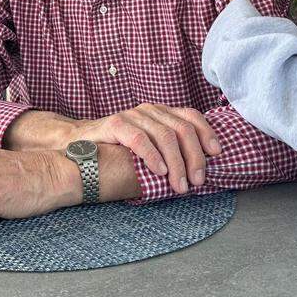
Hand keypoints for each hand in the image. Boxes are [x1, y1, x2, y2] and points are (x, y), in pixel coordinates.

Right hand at [73, 103, 219, 194]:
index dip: (207, 134)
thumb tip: (200, 169)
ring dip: (177, 163)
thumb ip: (170, 151)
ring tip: (180, 185)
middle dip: (194, 157)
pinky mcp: (115, 124)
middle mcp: (149, 110)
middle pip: (182, 129)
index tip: (216, 155)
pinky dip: (153, 156)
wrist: (79, 147)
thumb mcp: (150, 148)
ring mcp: (132, 115)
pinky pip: (139, 139)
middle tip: (197, 181)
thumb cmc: (119, 152)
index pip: (191, 116)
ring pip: (165, 135)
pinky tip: (160, 172)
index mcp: (161, 113)